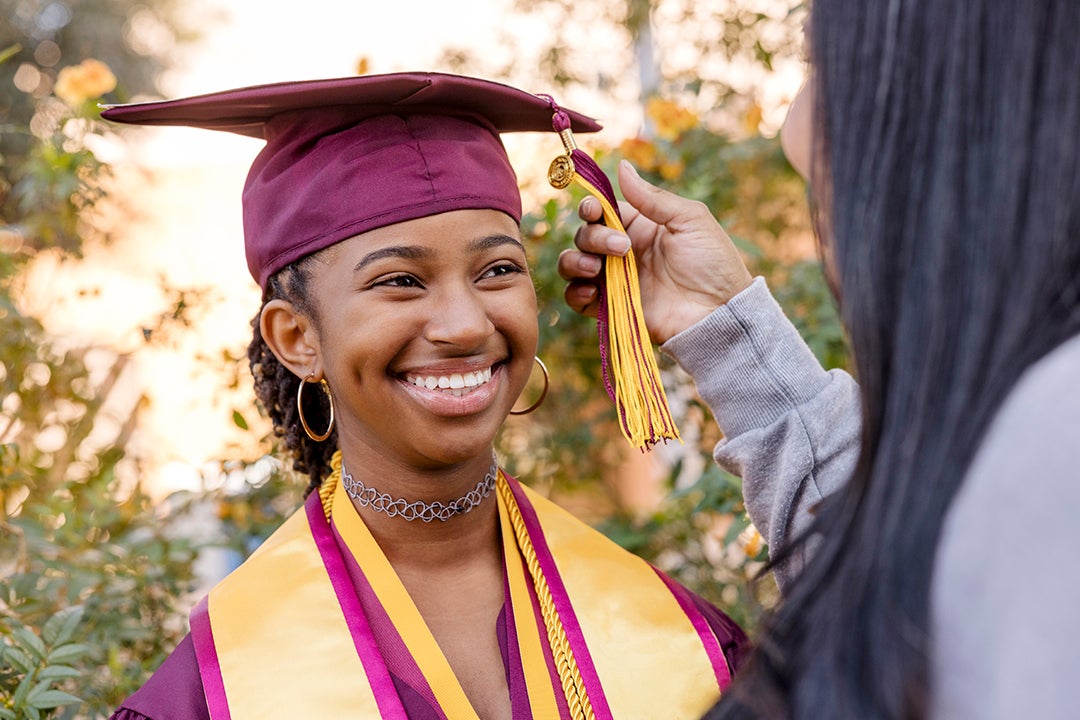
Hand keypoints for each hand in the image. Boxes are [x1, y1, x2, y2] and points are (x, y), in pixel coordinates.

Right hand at [557, 161, 753, 343]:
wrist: (719, 312)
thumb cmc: (713, 263)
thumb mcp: (689, 220)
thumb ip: (652, 198)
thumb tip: (622, 166)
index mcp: (640, 226)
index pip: (602, 212)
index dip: (591, 208)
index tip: (594, 211)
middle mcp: (622, 251)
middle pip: (585, 235)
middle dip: (593, 237)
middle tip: (622, 248)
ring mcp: (614, 280)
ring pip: (573, 263)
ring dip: (575, 261)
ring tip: (595, 269)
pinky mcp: (610, 307)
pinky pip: (575, 298)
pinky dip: (575, 293)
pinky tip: (591, 292)